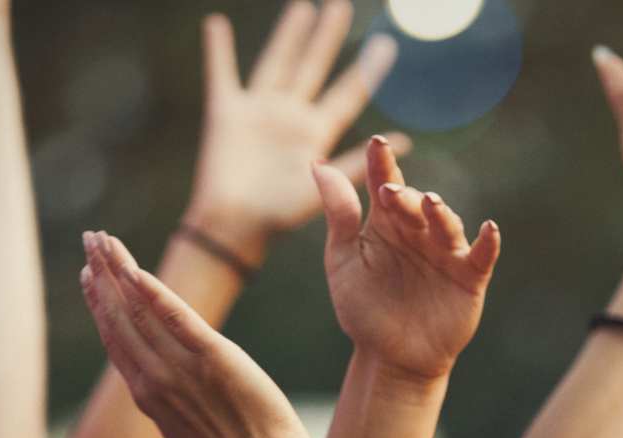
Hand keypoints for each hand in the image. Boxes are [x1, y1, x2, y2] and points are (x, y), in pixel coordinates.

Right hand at [80, 231, 312, 437]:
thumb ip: (171, 415)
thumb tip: (164, 408)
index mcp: (148, 397)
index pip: (116, 341)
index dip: (99, 306)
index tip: (88, 277)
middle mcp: (154, 380)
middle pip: (118, 319)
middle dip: (100, 277)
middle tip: (88, 241)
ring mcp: (180, 369)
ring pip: (138, 312)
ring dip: (117, 271)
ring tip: (103, 240)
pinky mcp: (213, 358)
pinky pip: (175, 318)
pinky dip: (152, 291)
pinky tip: (134, 268)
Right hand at [186, 1, 407, 262]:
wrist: (234, 229)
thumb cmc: (280, 217)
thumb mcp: (327, 191)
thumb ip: (359, 163)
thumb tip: (405, 143)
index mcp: (316, 135)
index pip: (348, 94)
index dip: (367, 71)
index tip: (388, 45)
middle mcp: (290, 118)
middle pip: (313, 67)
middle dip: (327, 38)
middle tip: (341, 8)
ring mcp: (259, 113)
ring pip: (277, 62)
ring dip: (289, 36)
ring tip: (302, 9)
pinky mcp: (226, 115)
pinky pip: (222, 74)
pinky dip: (219, 51)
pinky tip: (217, 23)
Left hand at [314, 137, 501, 381]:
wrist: (390, 358)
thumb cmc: (364, 310)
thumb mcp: (342, 261)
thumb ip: (337, 214)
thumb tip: (316, 164)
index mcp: (386, 222)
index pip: (384, 183)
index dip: (382, 164)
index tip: (377, 143)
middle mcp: (418, 231)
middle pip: (415, 203)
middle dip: (405, 196)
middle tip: (391, 191)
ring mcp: (446, 252)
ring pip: (447, 224)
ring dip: (441, 213)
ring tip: (432, 205)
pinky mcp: (469, 277)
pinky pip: (482, 255)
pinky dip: (489, 242)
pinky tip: (488, 229)